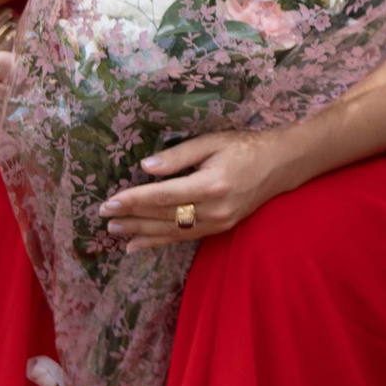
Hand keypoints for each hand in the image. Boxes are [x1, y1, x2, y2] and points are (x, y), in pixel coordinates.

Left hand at [102, 130, 289, 248]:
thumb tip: (146, 168)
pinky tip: (139, 243)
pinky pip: (184, 237)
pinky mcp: (221, 228)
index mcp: (211, 184)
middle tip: (105, 217)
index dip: (134, 200)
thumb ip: (179, 156)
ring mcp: (219, 222)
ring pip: (172, 231)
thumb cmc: (245, 147)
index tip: (109, 202)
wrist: (281, 165)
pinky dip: (159, 241)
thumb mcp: (212, 142)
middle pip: (165, 216)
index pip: (163, 195)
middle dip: (132, 217)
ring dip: (141, 232)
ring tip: (116, 231)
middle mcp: (215, 208)